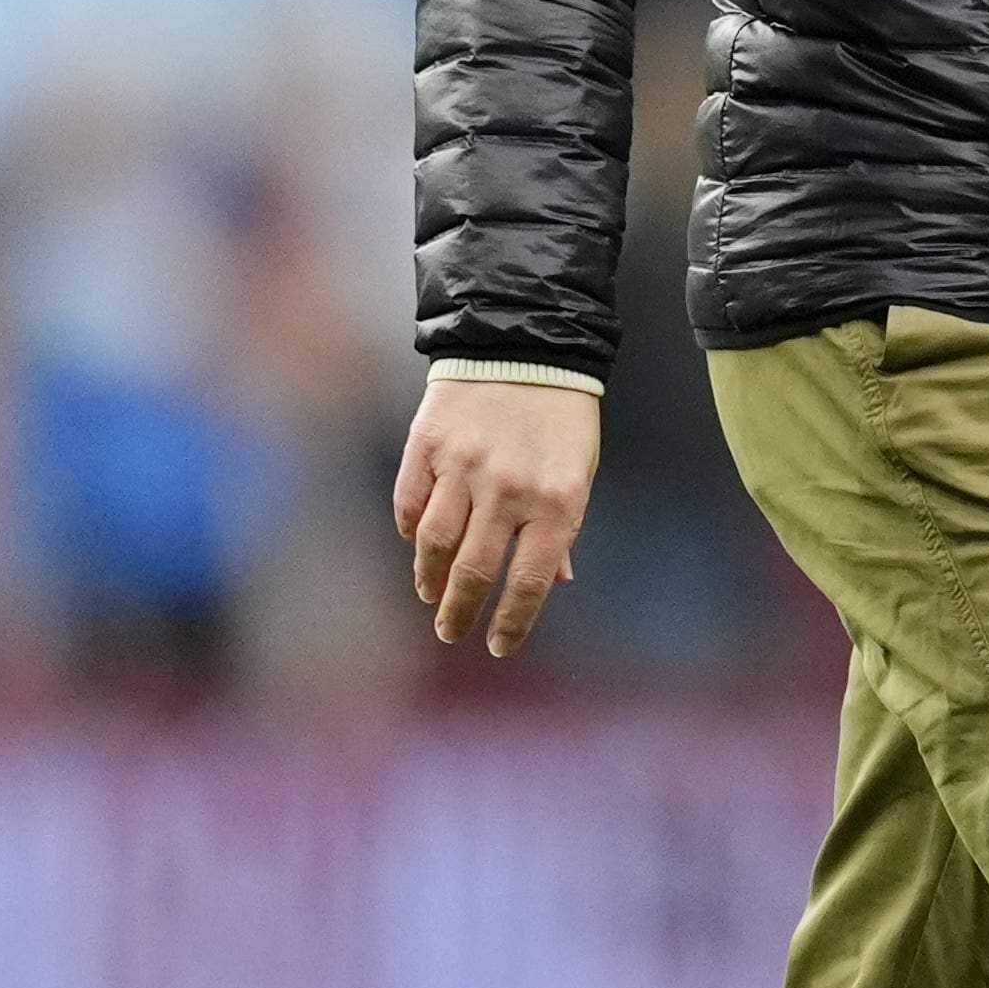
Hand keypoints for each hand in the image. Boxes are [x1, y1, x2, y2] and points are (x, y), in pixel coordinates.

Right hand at [394, 369, 602, 657]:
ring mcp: (464, 466)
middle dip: (459, 612)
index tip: (497, 645)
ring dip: (429, 578)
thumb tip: (553, 581)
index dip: (512, 621)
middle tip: (450, 631)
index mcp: (557, 500)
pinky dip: (409, 531)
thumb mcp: (578, 470)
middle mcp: (508, 489)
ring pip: (434, 543)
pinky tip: (416, 544)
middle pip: (474, 571)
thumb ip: (562, 527)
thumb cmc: (561, 415)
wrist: (524, 342)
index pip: (530, 581)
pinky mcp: (428, 444)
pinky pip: (410, 503)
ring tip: (430, 594)